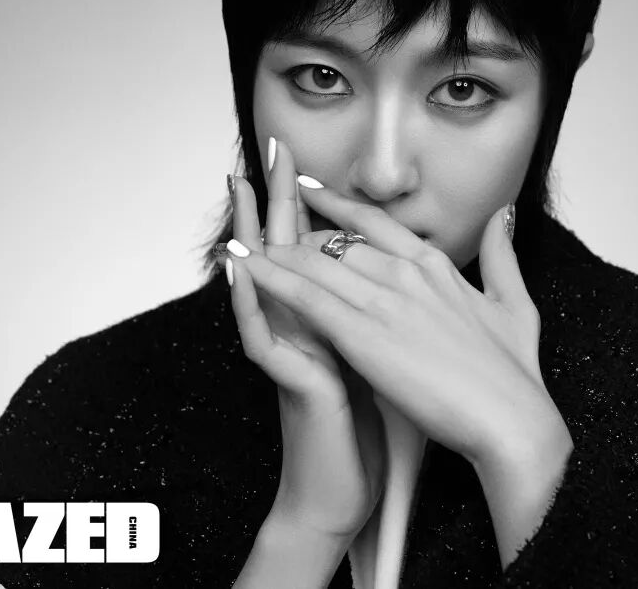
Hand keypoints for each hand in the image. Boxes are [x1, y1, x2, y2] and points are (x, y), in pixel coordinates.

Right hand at [225, 141, 384, 541]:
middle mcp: (303, 328)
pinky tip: (240, 266)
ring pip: (262, 283)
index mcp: (331, 318)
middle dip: (276, 201)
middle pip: (286, 253)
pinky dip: (249, 300)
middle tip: (269, 150)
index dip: (311, 206)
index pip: (317, 252)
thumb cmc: (366, 425)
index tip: (304, 160)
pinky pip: (260, 335)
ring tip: (240, 187)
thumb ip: (382, 318)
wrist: (345, 488)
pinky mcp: (286, 382)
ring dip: (251, 233)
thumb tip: (397, 283)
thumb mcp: (380, 359)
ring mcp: (290, 352)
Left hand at [231, 178, 565, 475]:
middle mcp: (405, 272)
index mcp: (436, 265)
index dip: (338, 205)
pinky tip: (244, 264)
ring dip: (275, 250)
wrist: (512, 420)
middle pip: (338, 242)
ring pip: (316, 262)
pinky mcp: (363, 335)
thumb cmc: (515, 374)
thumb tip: (505, 212)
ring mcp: (383, 300)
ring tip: (240, 239)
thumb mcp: (515, 303)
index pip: (375, 224)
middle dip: (298, 237)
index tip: (310, 189)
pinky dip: (270, 277)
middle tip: (267, 229)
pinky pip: (306, 296)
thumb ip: (502, 254)